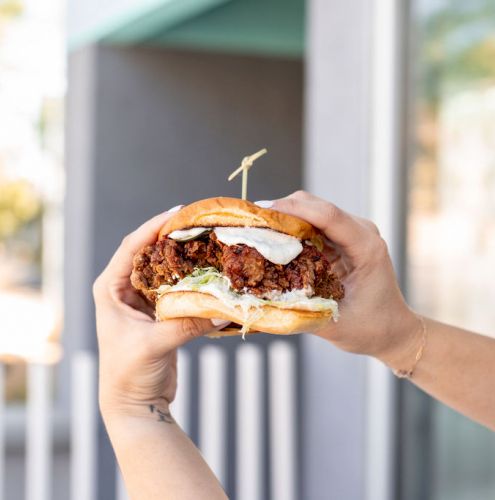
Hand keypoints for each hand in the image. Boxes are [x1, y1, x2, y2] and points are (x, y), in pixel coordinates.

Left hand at [93, 209, 227, 418]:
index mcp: (109, 288)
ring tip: (209, 243)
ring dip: (186, 258)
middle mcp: (124, 289)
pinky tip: (211, 273)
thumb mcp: (153, 345)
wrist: (134, 403)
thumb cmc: (128, 373)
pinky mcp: (160, 312)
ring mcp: (143, 300)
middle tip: (200, 224)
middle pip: (151, 253)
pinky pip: (179, 288)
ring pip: (167, 269)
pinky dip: (194, 281)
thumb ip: (186, 325)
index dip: (153, 227)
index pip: (131, 247)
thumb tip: (224, 310)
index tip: (178, 212)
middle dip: (174, 237)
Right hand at [265, 191, 420, 366]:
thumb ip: (300, 311)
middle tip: (251, 223)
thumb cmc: (372, 329)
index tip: (262, 213)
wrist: (394, 330)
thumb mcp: (335, 324)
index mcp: (366, 248)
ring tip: (257, 230)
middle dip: (282, 210)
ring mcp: (353, 233)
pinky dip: (291, 228)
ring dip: (284, 217)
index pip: (328, 216)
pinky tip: (273, 239)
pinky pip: (313, 224)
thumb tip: (262, 300)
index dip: (293, 210)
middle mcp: (362, 232)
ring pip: (312, 210)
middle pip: (316, 205)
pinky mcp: (342, 239)